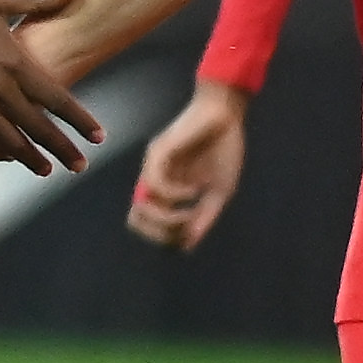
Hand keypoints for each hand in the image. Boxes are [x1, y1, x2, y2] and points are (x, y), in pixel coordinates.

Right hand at [0, 0, 100, 174]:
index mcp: (13, 63)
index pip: (58, 100)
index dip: (80, 121)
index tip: (98, 136)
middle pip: (39, 130)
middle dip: (63, 150)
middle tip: (80, 166)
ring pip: (10, 144)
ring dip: (31, 159)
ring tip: (46, 169)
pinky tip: (6, 157)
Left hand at [128, 76, 252, 251]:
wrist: (226, 115)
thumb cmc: (223, 149)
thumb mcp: (219, 191)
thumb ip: (204, 217)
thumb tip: (187, 246)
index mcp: (165, 190)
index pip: (148, 225)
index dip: (168, 238)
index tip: (193, 231)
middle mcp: (153, 180)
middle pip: (136, 220)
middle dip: (162, 233)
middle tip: (188, 225)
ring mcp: (152, 166)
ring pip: (142, 206)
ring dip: (168, 218)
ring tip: (192, 208)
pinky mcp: (157, 153)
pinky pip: (156, 185)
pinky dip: (177, 195)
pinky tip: (195, 189)